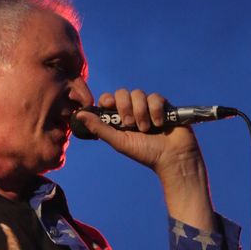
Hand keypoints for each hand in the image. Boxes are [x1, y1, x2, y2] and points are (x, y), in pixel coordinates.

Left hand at [75, 89, 215, 230]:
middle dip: (125, 107)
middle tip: (130, 124)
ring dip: (141, 112)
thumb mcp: (119, 142)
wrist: (172, 157)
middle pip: (123, 93)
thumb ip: (99, 128)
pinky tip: (160, 124)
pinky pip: (155, 97)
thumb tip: (78, 115)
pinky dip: (155, 111)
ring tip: (147, 129)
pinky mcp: (163, 105)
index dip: (107, 99)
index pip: (109, 99)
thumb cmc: (145, 153)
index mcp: (120, 118)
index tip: (108, 105)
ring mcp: (148, 107)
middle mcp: (133, 110)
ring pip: (139, 94)